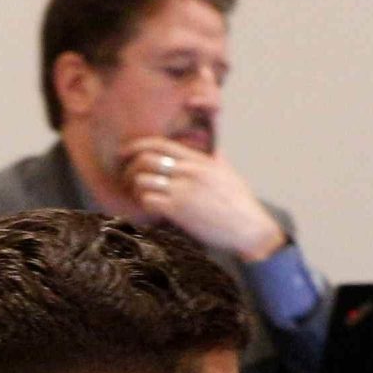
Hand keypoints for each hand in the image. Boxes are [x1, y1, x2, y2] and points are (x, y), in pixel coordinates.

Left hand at [122, 137, 285, 263]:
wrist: (248, 227)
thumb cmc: (239, 202)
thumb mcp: (227, 171)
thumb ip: (214, 156)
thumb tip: (212, 146)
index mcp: (198, 160)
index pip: (160, 144)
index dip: (137, 146)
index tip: (125, 153)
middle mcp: (188, 172)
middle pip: (145, 160)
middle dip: (130, 169)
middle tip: (127, 180)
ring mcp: (182, 191)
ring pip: (143, 180)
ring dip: (135, 189)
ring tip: (139, 197)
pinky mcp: (179, 211)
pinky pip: (148, 201)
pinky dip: (143, 204)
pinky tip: (149, 209)